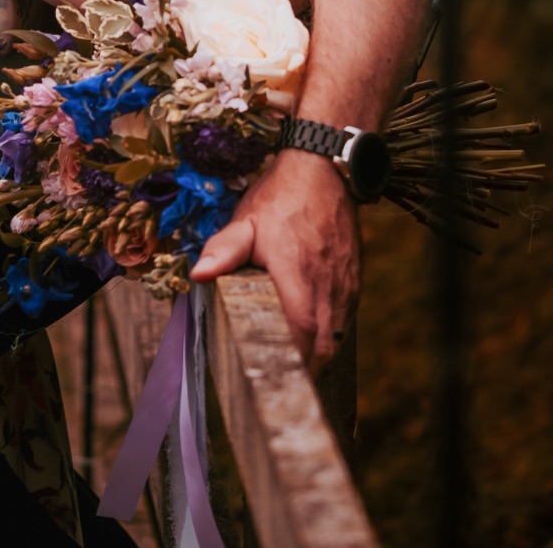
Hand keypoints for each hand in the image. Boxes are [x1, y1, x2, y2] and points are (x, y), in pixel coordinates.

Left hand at [190, 150, 358, 367]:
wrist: (322, 170)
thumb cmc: (280, 198)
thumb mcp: (246, 220)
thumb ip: (223, 250)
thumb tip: (198, 276)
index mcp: (297, 273)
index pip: (301, 331)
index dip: (290, 359)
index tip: (272, 377)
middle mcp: (326, 283)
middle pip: (323, 346)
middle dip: (303, 368)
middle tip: (279, 381)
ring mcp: (344, 283)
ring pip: (337, 337)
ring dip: (318, 355)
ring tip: (293, 368)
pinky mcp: (354, 278)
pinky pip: (345, 319)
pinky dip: (331, 335)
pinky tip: (312, 338)